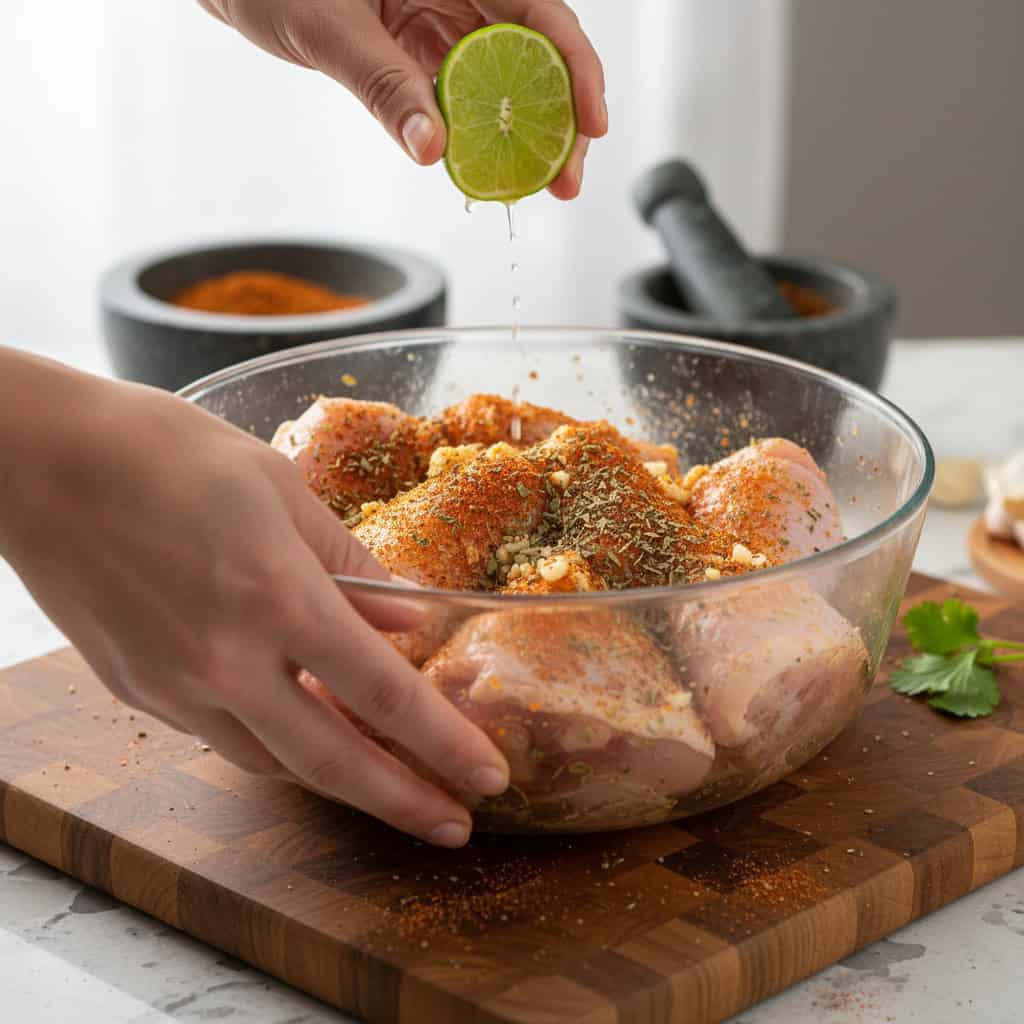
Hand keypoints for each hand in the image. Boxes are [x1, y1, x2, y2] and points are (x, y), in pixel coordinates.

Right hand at [0, 351, 508, 846]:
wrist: (39, 461)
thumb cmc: (162, 451)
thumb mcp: (278, 487)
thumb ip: (348, 562)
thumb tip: (405, 617)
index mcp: (274, 595)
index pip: (383, 693)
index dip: (444, 742)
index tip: (488, 773)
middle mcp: (225, 659)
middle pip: (332, 760)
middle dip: (404, 802)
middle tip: (455, 828)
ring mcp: (174, 686)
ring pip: (276, 762)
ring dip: (343, 784)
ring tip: (393, 791)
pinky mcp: (138, 692)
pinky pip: (226, 737)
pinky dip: (279, 748)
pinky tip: (310, 739)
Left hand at [198, 0, 605, 198]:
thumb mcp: (327, 28)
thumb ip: (382, 85)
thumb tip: (431, 149)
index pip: (538, 8)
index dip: (576, 67)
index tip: (592, 125)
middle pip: (536, 50)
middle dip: (561, 117)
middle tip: (566, 180)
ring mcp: (440, 16)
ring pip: (506, 75)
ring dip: (526, 134)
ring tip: (541, 186)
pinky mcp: (420, 47)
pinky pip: (464, 92)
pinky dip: (480, 133)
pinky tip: (491, 169)